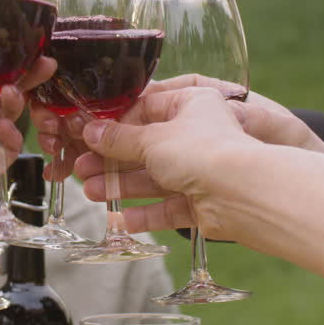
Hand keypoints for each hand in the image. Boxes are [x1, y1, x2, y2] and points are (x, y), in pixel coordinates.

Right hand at [73, 77, 323, 226]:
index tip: (88, 133)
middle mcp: (198, 136)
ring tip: (91, 193)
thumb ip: (119, 139)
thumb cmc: (201, 150)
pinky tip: (121, 220)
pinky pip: (169, 207)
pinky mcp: (203, 204)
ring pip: (154, 179)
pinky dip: (146, 214)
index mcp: (192, 103)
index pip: (147, 108)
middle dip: (113, 160)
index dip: (116, 122)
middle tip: (81, 168)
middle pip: (147, 147)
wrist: (242, 193)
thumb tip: (91, 131)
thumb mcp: (151, 139)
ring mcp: (201, 171)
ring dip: (122, 186)